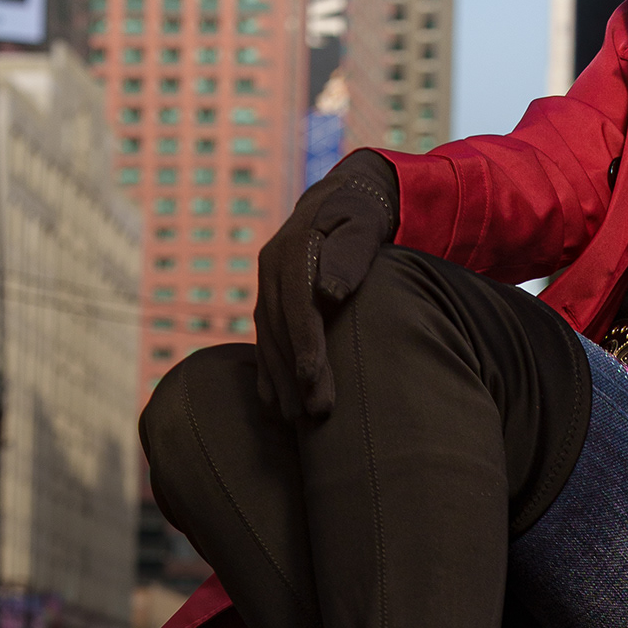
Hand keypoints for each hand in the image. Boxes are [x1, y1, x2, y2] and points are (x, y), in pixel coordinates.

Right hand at [254, 153, 398, 420]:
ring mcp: (266, 288)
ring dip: (281, 385)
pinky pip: (264, 345)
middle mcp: (270, 271)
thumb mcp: (364, 223)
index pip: (297, 305)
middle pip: (280, 331)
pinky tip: (277, 410)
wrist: (339, 204)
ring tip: (300, 424)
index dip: (305, 343)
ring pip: (268, 343)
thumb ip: (352, 253)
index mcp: (292, 250)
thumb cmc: (362, 217)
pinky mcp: (269, 305)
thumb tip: (330, 291)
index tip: (314, 378)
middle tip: (317, 415)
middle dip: (295, 376)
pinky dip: (269, 378)